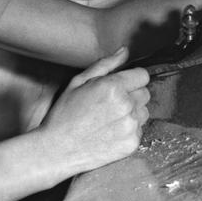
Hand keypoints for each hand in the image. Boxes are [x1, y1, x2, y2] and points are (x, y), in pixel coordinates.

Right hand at [41, 48, 150, 173]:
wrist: (57, 149)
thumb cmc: (64, 114)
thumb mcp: (78, 82)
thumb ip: (105, 64)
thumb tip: (125, 51)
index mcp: (113, 87)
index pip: (143, 75)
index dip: (132, 79)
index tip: (121, 86)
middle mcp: (126, 105)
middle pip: (145, 93)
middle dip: (132, 95)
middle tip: (110, 104)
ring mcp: (130, 126)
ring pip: (144, 112)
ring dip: (132, 113)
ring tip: (109, 120)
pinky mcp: (132, 143)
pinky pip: (139, 130)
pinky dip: (129, 131)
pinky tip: (110, 133)